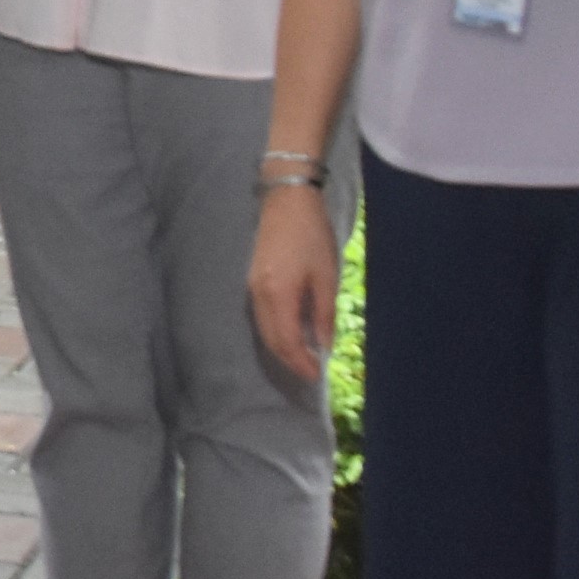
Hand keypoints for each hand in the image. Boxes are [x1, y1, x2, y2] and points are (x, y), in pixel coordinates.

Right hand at [246, 187, 341, 381]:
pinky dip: (276, 331)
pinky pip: (262, 316)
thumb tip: (323, 345)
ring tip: (303, 356)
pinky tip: (292, 332)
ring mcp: (252, 288)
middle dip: (290, 360)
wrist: (286, 202)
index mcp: (278, 295)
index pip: (286, 341)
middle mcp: (259, 295)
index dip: (300, 362)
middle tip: (310, 372)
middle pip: (270, 340)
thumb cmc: (312, 236)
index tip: (317, 375)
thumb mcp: (326, 275)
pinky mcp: (253, 281)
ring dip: (282, 347)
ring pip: (264, 329)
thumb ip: (323, 313)